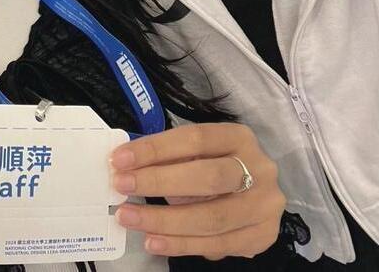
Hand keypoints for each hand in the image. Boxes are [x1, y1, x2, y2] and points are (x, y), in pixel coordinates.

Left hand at [110, 122, 284, 260]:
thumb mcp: (200, 153)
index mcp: (239, 137)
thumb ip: (173, 157)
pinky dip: (179, 244)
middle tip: (122, 186)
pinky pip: (216, 245)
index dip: (156, 148)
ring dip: (163, 220)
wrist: (258, 195)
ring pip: (210, 218)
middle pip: (207, 177)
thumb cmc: (218, 166)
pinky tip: (153, 241)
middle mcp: (259, 169)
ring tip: (129, 218)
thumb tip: (126, 165)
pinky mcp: (262, 237)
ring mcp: (263, 206)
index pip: (195, 138)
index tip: (120, 158)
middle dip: (158, 182)